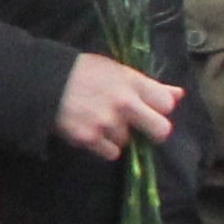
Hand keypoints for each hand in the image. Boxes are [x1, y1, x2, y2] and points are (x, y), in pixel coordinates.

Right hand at [53, 55, 181, 159]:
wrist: (43, 82)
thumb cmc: (83, 72)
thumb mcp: (117, 71)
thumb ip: (149, 85)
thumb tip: (179, 95)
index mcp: (131, 82)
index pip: (166, 103)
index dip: (160, 109)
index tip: (150, 109)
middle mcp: (124, 103)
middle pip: (160, 130)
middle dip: (153, 132)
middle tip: (141, 128)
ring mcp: (107, 123)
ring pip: (129, 141)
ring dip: (118, 135)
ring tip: (100, 121)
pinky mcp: (90, 139)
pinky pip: (111, 153)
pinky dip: (103, 146)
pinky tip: (92, 131)